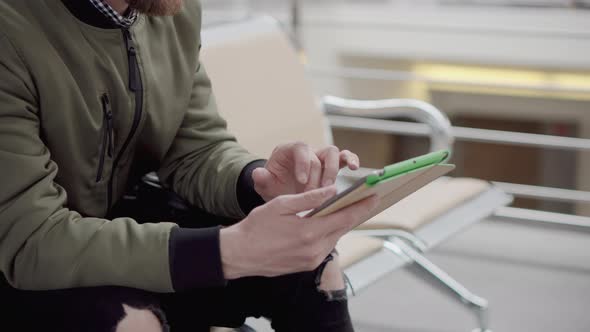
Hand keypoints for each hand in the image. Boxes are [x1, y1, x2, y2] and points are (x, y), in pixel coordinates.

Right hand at [220, 186, 378, 278]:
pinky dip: (329, 234)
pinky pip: (325, 247)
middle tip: (368, 200)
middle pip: (343, 228)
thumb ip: (308, 198)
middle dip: (356, 213)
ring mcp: (311, 260)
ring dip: (342, 224)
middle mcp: (314, 250)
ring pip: (335, 238)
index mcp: (309, 232)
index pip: (344, 217)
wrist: (239, 255)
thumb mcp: (280, 205)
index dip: (361, 206)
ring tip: (350, 209)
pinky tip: (329, 223)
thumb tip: (332, 190)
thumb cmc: (256, 227)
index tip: (375, 196)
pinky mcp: (306, 266)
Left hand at [252, 142, 359, 200]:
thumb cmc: (274, 185)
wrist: (282, 190)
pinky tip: (355, 170)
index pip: (301, 149)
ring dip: (334, 170)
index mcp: (290, 150)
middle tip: (315, 193)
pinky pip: (345, 158)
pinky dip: (351, 160)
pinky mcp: (333, 165)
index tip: (302, 181)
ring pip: (334, 153)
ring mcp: (321, 157)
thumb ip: (262, 179)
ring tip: (331, 189)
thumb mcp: (265, 184)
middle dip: (320, 174)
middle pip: (319, 153)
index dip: (303, 163)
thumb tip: (258, 173)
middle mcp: (308, 150)